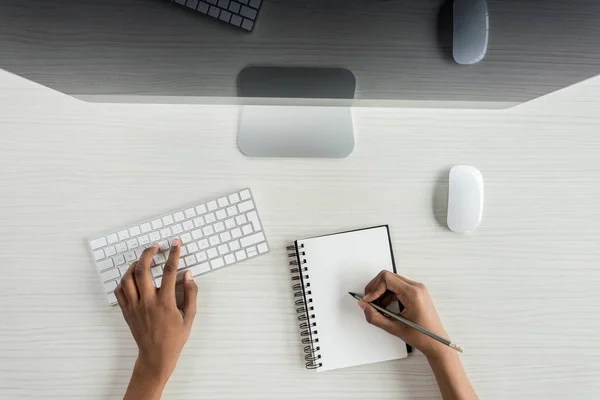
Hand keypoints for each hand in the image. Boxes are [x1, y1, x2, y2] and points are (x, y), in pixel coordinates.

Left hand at [115, 239, 197, 395]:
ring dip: (134, 265)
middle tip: (155, 246)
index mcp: (165, 302)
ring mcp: (135, 306)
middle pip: (142, 270)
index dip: (173, 254)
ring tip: (142, 259)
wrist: (156, 355)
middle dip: (148, 253)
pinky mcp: (127, 311)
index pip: (169, 271)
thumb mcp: (190, 316)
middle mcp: (147, 302)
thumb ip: (191, 294)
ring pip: (127, 278)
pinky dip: (124, 280)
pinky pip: (120, 291)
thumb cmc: (175, 337)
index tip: (176, 244)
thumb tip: (189, 275)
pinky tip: (132, 277)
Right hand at [359, 270, 448, 359]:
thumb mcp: (394, 328)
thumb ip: (375, 317)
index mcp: (413, 293)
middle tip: (370, 303)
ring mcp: (417, 289)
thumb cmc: (423, 336)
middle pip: (388, 277)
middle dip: (376, 289)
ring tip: (378, 309)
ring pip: (391, 282)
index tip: (368, 300)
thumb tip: (364, 306)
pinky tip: (386, 308)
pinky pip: (397, 288)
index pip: (386, 278)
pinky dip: (388, 296)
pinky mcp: (415, 293)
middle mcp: (416, 287)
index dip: (374, 289)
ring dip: (381, 294)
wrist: (437, 343)